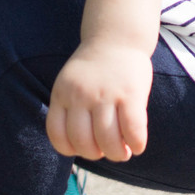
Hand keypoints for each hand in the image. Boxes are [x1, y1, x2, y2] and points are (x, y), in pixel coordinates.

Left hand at [46, 40, 152, 160]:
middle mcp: (80, 95)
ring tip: (123, 152)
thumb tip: (77, 146)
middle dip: (95, 155)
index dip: (69, 149)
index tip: (81, 149)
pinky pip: (133, 130)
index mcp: (61, 94)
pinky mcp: (131, 95)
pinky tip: (137, 145)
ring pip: (109, 140)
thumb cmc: (93, 70)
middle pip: (83, 142)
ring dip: (117, 154)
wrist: (115, 39)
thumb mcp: (69, 84)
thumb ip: (70, 109)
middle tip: (106, 151)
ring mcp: (105, 95)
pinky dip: (136, 144)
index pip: (57, 134)